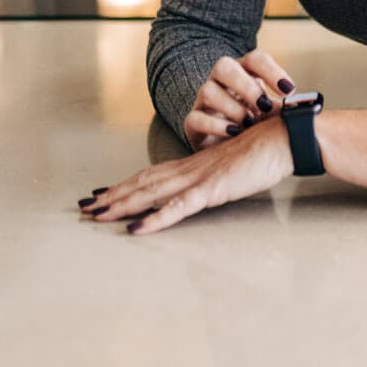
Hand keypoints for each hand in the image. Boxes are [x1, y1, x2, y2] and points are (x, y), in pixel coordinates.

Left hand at [78, 116, 294, 234]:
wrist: (281, 137)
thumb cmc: (262, 151)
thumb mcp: (231, 168)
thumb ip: (214, 177)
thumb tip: (205, 187)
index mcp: (193, 165)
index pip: (150, 175)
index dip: (124, 184)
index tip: (102, 193)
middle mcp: (189, 169)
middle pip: (142, 183)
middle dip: (112, 196)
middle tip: (85, 207)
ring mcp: (198, 179)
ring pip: (151, 193)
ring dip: (121, 205)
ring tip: (96, 215)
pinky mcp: (211, 190)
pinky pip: (178, 208)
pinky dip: (155, 219)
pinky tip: (136, 229)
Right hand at [183, 49, 296, 150]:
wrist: (224, 148)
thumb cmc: (253, 125)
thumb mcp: (269, 115)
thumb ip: (283, 111)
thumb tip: (304, 113)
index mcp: (243, 73)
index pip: (254, 59)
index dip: (272, 71)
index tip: (289, 90)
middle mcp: (220, 82)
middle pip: (223, 66)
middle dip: (245, 85)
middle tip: (264, 105)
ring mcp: (204, 101)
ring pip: (208, 90)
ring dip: (232, 108)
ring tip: (248, 124)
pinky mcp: (193, 123)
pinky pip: (196, 118)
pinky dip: (216, 125)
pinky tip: (234, 133)